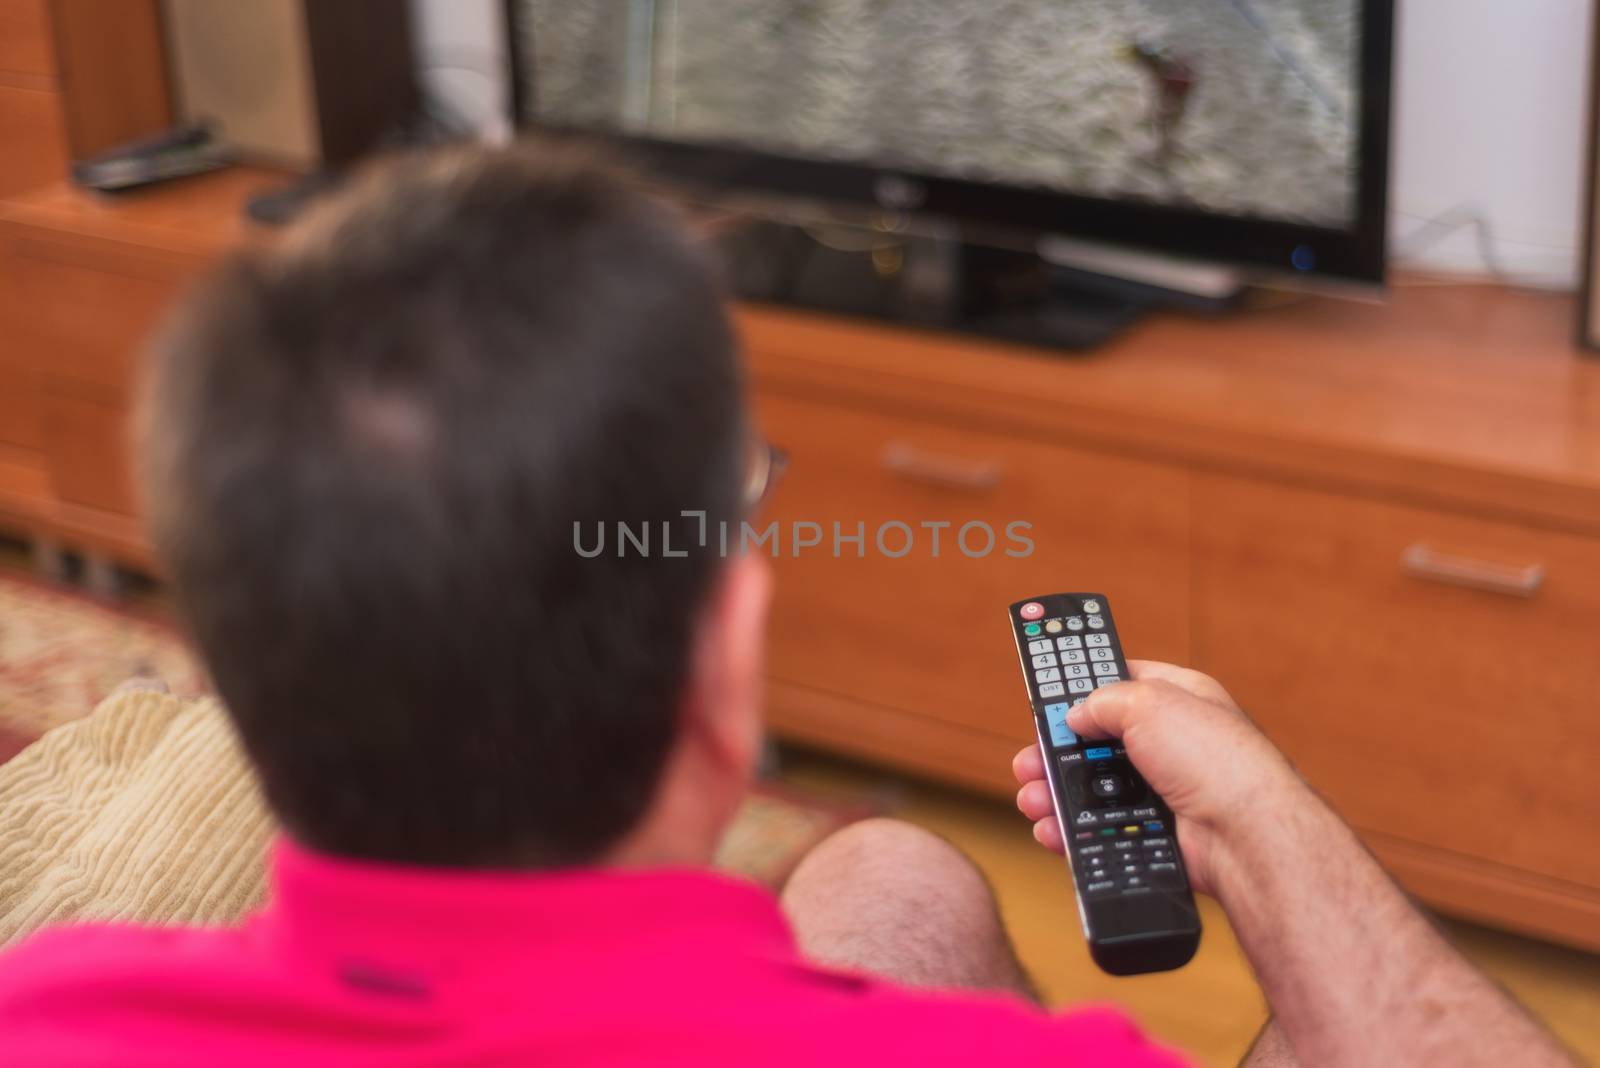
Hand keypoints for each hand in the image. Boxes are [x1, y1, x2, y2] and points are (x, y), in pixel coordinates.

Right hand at [1011, 660, 1303, 895]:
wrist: (1246, 835)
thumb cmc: (1216, 761)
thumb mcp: (1149, 702)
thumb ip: (1103, 700)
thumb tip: (1076, 715)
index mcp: (1177, 699)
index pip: (1121, 683)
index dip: (1083, 688)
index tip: (1048, 698)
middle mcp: (1169, 745)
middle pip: (1097, 742)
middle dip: (1057, 752)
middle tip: (1030, 760)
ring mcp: (1162, 791)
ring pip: (1094, 789)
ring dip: (1057, 794)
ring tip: (1033, 799)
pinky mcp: (1154, 833)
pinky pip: (1103, 829)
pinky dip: (1073, 832)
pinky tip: (1053, 830)